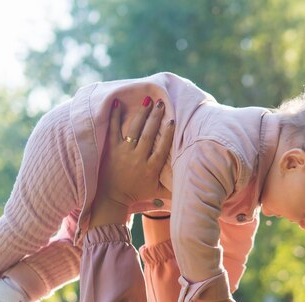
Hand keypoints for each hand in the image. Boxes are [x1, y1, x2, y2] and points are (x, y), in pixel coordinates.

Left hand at [90, 98, 174, 225]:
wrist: (112, 198)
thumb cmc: (137, 193)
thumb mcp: (157, 192)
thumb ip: (173, 187)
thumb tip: (192, 185)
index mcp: (151, 168)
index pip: (161, 148)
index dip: (167, 134)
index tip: (172, 120)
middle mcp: (138, 158)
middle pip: (148, 135)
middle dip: (155, 117)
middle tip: (161, 102)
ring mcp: (124, 153)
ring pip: (134, 129)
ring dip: (142, 114)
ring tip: (147, 100)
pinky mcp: (112, 149)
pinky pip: (113, 130)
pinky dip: (115, 116)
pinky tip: (117, 102)